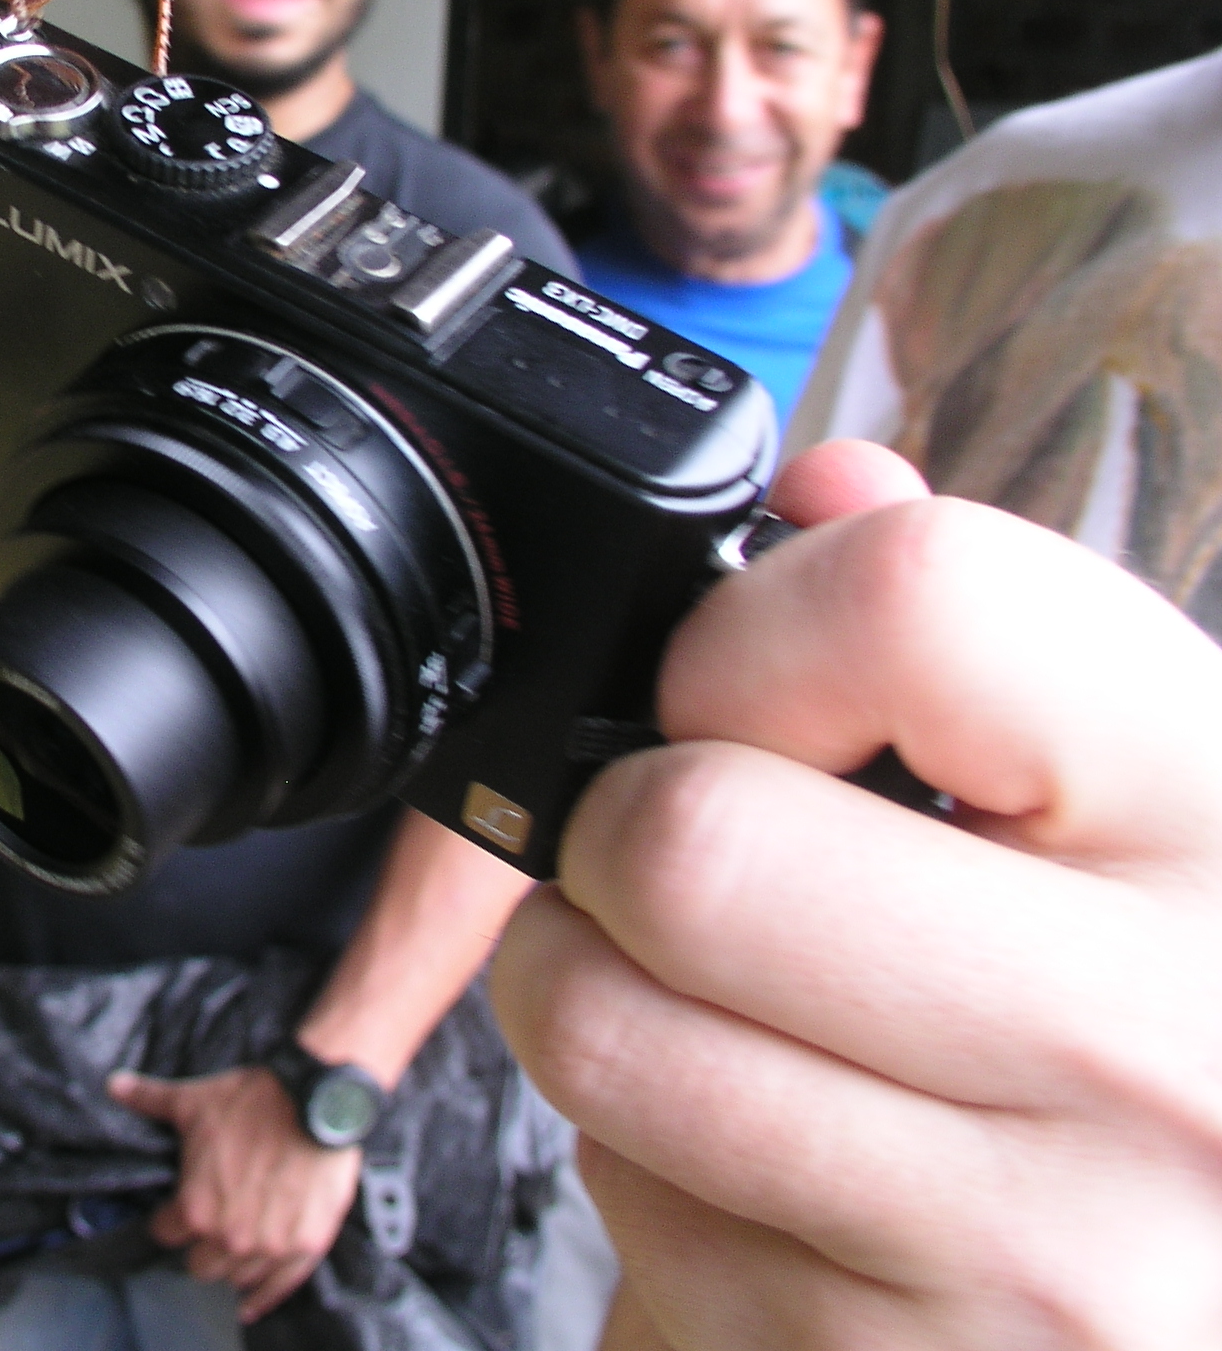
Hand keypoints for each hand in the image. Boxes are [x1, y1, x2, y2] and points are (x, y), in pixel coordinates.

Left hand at [108, 1065, 358, 1321]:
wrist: (317, 1102)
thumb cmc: (253, 1102)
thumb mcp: (195, 1100)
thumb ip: (151, 1099)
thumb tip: (115, 1085)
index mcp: (195, 1209)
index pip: (166, 1234)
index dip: (169, 1220)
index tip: (177, 1212)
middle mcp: (229, 1238)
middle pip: (200, 1265)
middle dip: (200, 1247)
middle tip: (210, 1226)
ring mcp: (269, 1247)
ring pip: (237, 1278)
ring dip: (233, 1264)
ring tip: (234, 1246)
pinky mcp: (306, 1246)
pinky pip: (280, 1286)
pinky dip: (265, 1295)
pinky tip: (250, 1304)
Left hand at [493, 439, 1221, 1345]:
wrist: (1209, 1304)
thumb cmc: (1165, 1021)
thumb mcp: (1153, 798)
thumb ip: (989, 638)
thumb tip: (820, 487)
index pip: (910, 600)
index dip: (755, 629)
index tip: (746, 690)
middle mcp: (1164, 1050)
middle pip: (688, 842)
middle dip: (625, 836)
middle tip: (682, 866)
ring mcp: (1040, 1256)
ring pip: (602, 1030)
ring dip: (596, 999)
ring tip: (713, 1005)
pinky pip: (631, 1209)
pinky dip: (650, 1172)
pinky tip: (783, 1166)